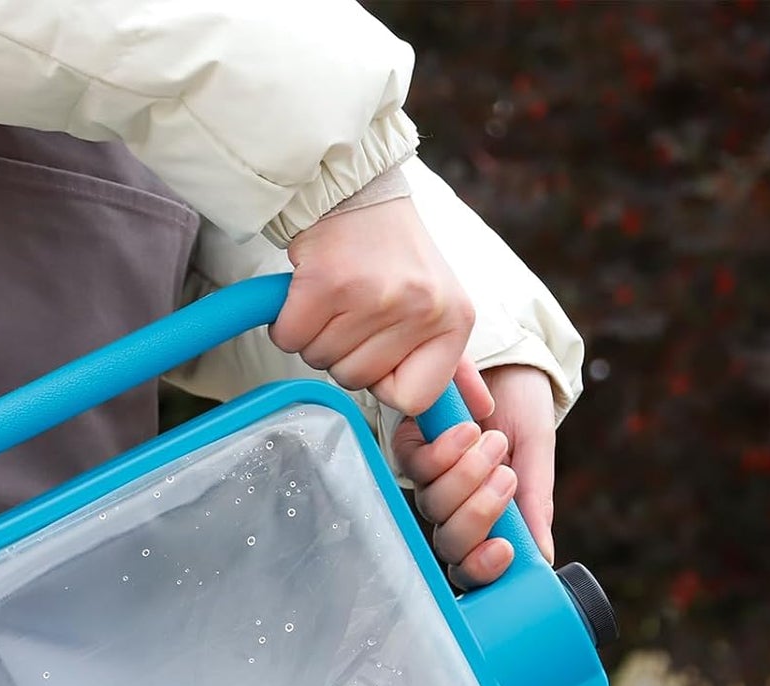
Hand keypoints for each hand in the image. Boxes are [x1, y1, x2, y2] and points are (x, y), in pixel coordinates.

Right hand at [273, 197, 474, 415]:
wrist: (355, 191)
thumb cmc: (395, 254)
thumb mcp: (440, 305)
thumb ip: (456, 364)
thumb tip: (481, 410)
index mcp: (455, 321)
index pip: (414, 399)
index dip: (386, 380)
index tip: (382, 348)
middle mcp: (421, 310)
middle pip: (358, 381)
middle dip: (344, 353)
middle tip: (354, 309)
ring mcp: (375, 296)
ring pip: (322, 360)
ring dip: (316, 335)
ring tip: (335, 297)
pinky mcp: (327, 283)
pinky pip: (291, 337)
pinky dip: (288, 322)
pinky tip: (309, 293)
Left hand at [392, 363, 556, 587]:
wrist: (506, 353)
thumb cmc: (523, 405)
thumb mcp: (537, 452)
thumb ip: (535, 502)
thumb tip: (543, 557)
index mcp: (488, 515)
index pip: (472, 565)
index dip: (481, 570)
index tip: (505, 551)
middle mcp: (454, 504)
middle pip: (450, 543)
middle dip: (477, 516)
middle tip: (506, 477)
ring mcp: (430, 476)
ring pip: (434, 505)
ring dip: (466, 477)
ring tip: (494, 442)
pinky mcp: (410, 443)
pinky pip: (417, 466)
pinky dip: (445, 452)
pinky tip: (468, 430)